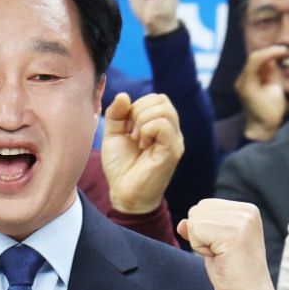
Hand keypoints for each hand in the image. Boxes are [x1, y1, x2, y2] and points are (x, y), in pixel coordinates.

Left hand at [102, 92, 183, 213]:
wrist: (124, 194)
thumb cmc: (121, 167)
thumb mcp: (114, 135)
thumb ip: (116, 114)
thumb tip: (124, 95)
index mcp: (160, 125)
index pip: (156, 99)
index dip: (137, 106)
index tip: (127, 129)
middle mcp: (171, 131)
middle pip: (162, 100)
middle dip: (139, 111)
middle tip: (132, 134)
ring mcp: (174, 140)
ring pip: (164, 109)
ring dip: (142, 120)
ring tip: (137, 140)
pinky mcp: (172, 151)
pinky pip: (162, 125)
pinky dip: (147, 130)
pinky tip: (142, 145)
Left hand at [177, 199, 280, 289]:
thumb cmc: (232, 273)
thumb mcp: (213, 244)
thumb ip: (199, 228)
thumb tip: (182, 224)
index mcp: (246, 210)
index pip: (203, 206)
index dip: (204, 230)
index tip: (223, 248)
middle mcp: (247, 212)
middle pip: (197, 210)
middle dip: (200, 235)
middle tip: (221, 254)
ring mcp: (242, 222)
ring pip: (195, 220)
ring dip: (200, 243)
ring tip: (221, 256)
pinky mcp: (233, 235)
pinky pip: (196, 232)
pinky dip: (200, 248)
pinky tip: (219, 259)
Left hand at [235, 45, 287, 141]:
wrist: (260, 128)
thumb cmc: (270, 112)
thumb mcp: (276, 90)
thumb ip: (272, 73)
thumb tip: (271, 60)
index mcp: (247, 83)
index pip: (255, 59)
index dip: (269, 51)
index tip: (284, 50)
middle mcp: (241, 81)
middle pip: (253, 58)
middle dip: (269, 53)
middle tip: (284, 51)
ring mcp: (241, 82)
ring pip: (254, 62)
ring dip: (267, 58)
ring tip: (280, 59)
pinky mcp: (245, 84)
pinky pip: (255, 69)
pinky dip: (265, 65)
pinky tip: (274, 67)